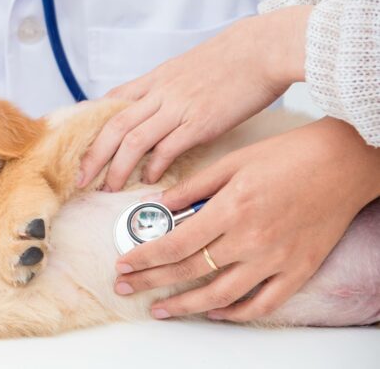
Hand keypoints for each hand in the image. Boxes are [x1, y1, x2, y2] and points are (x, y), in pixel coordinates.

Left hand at [78, 6, 312, 190]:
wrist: (263, 47)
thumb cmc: (232, 57)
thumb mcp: (187, 66)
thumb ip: (167, 86)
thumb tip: (156, 105)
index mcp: (155, 79)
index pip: (111, 102)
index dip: (92, 126)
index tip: (80, 146)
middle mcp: (160, 93)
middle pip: (113, 126)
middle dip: (93, 156)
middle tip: (81, 179)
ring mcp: (178, 107)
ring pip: (133, 141)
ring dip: (117, 168)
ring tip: (109, 188)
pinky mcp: (200, 122)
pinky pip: (167, 148)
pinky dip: (154, 167)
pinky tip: (150, 181)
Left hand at [112, 118, 379, 321]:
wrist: (343, 162)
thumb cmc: (288, 155)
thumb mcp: (232, 162)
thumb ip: (193, 187)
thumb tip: (158, 205)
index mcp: (230, 208)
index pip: (175, 243)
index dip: (145, 257)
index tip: (124, 264)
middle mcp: (250, 239)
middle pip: (189, 270)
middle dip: (151, 282)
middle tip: (126, 287)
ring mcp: (275, 259)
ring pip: (221, 295)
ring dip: (185, 306)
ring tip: (161, 309)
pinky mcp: (297, 270)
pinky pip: (262, 303)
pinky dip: (236, 313)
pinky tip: (214, 312)